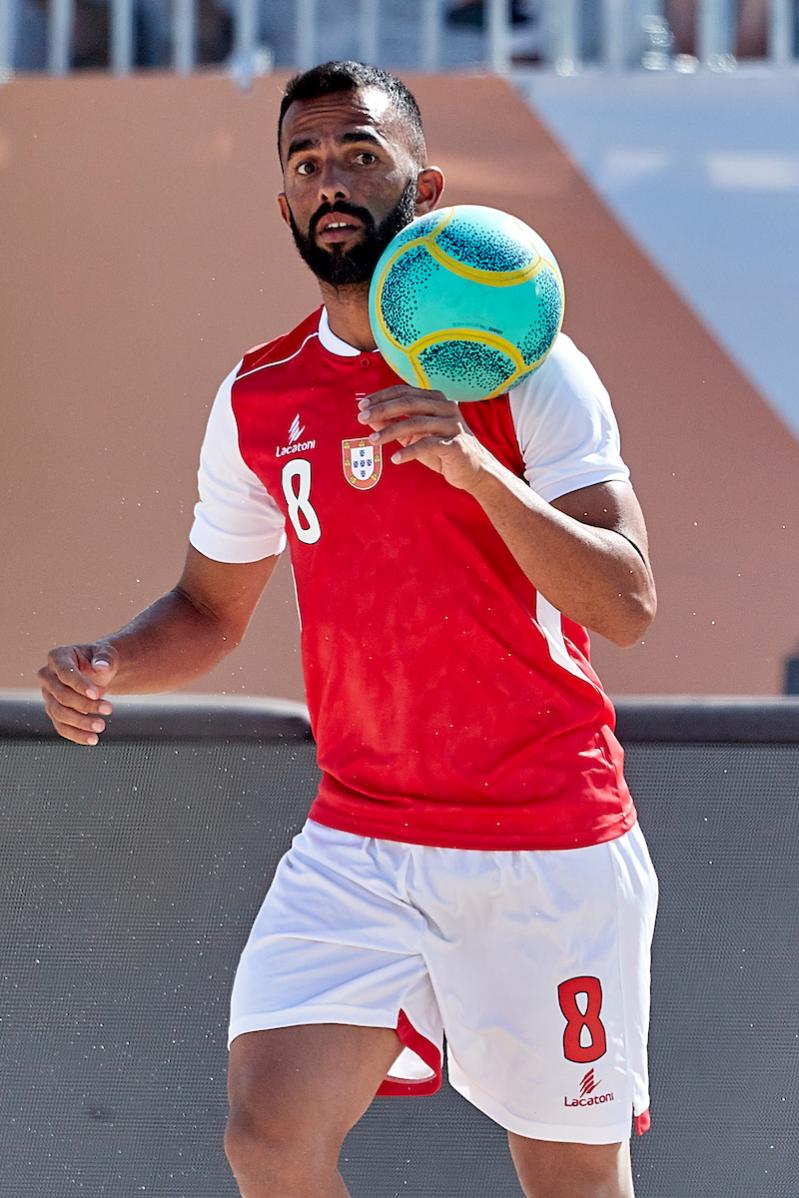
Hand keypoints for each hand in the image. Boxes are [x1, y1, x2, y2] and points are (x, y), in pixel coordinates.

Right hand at [37, 643, 118, 745]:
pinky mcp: (54, 711)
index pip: (65, 673)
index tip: (99, 693)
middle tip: (108, 709)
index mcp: (58, 657)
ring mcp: (48, 695)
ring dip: (81, 722)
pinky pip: (61, 727)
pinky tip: (92, 739)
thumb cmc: (100, 660)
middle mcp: (48, 676)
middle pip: (62, 695)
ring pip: (60, 713)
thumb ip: (105, 658)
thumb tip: (101, 667)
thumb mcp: (106, 654)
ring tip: (101, 726)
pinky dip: (77, 735)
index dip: (80, 684)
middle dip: (86, 704)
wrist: (98, 671)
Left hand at [357, 385, 491, 491]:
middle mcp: (445, 407)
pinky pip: (428, 444)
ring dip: (390, 431)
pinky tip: (395, 458)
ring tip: (373, 441)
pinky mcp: (455, 444)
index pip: (404, 391)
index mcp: (436, 399)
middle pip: (408, 403)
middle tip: (361, 418)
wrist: (472, 470)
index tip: (362, 406)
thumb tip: (370, 417)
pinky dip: (409, 451)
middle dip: (382, 410)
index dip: (381, 397)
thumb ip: (395, 424)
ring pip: (416, 423)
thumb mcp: (414, 435)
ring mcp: (452, 424)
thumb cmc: (441, 450)